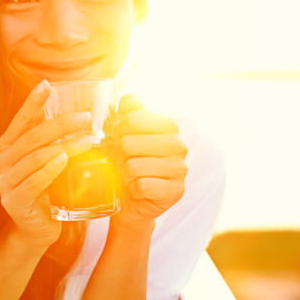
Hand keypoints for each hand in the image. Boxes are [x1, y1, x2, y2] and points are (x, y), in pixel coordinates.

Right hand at [0, 80, 92, 248]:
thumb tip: (80, 113)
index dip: (32, 102)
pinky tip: (64, 160)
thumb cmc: (48, 190)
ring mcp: (5, 182)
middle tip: (85, 118)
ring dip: (64, 146)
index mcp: (8, 147)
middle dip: (61, 124)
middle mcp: (2, 161)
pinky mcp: (14, 202)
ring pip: (36, 158)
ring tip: (88, 140)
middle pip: (33, 137)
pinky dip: (49, 169)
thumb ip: (54, 141)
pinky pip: (33, 182)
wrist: (37, 229)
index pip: (21, 120)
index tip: (46, 85)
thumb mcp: (49, 162)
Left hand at [111, 94, 187, 229]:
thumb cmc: (128, 164)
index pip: (133, 118)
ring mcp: (180, 169)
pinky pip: (141, 185)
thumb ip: (128, 112)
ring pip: (134, 166)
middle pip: (129, 143)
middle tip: (123, 161)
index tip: (120, 138)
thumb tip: (130, 98)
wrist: (131, 201)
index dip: (119, 130)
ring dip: (125, 174)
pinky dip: (133, 189)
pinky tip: (138, 190)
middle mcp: (179, 146)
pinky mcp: (176, 191)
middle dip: (119, 155)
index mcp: (168, 126)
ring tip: (130, 176)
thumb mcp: (124, 135)